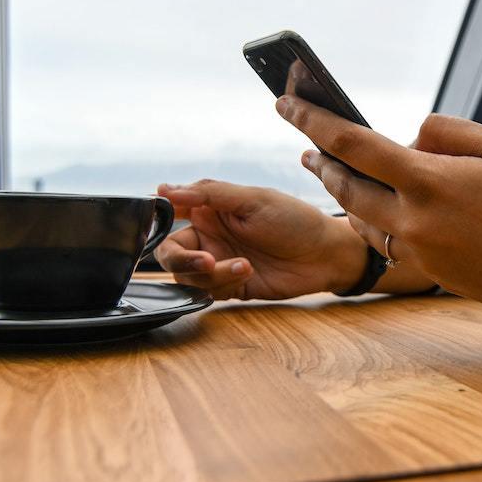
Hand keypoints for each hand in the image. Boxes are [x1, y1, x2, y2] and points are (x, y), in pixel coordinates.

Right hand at [154, 180, 365, 299]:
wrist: (325, 255)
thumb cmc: (294, 219)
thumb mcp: (252, 199)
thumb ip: (208, 194)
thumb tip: (164, 190)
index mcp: (210, 209)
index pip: (169, 213)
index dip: (157, 220)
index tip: (160, 224)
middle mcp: (209, 236)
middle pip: (170, 253)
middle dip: (182, 260)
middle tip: (205, 261)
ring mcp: (218, 262)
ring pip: (188, 276)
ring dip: (212, 273)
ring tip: (243, 265)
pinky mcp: (230, 286)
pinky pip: (209, 291)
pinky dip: (223, 283)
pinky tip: (248, 271)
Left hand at [276, 94, 481, 316]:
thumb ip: (448, 133)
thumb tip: (411, 138)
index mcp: (430, 182)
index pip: (352, 144)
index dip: (312, 120)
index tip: (285, 103)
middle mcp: (415, 222)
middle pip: (346, 189)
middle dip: (322, 164)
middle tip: (307, 148)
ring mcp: (422, 254)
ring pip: (363, 222)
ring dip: (345, 196)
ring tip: (335, 175)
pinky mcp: (434, 274)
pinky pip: (390, 243)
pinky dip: (376, 222)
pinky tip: (377, 211)